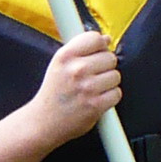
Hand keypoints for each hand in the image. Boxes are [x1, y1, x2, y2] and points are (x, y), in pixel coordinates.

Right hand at [28, 30, 121, 144]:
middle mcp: (76, 69)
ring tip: (93, 89)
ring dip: (108, 83)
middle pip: (110, 57)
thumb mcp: (59, 64)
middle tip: (92, 76)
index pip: (96, 38)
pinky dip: (110, 98)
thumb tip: (106, 39)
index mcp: (65, 56)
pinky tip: (97, 99)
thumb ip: (81, 49)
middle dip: (105, 66)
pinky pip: (116, 93)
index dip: (100, 46)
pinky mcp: (96, 105)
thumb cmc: (54, 93)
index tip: (97, 53)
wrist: (44, 122)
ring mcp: (87, 88)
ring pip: (115, 76)